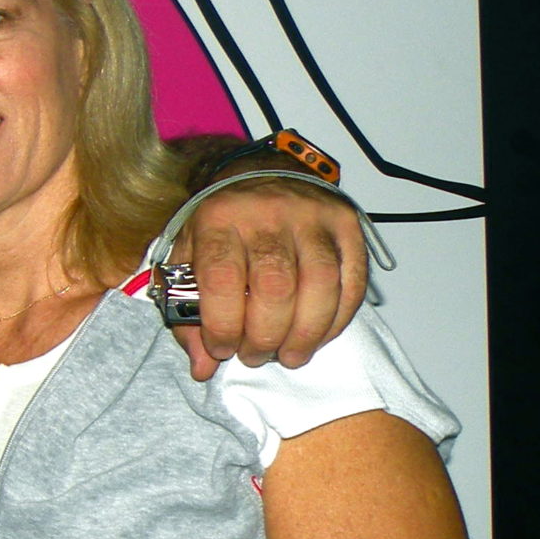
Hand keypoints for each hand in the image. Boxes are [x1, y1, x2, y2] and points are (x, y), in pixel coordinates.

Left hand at [171, 179, 367, 378]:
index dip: (223, 325)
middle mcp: (267, 214)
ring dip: (305, 333)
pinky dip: (338, 318)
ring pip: (319, 285)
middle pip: (275, 287)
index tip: (221, 349)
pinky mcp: (347, 224)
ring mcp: (312, 217)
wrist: (264, 172)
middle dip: (265, 336)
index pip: (222, 279)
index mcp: (219, 220)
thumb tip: (202, 366)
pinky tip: (319, 335)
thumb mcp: (188, 257)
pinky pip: (352, 280)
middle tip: (256, 355)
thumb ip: (187, 313)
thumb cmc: (222, 224)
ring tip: (290, 355)